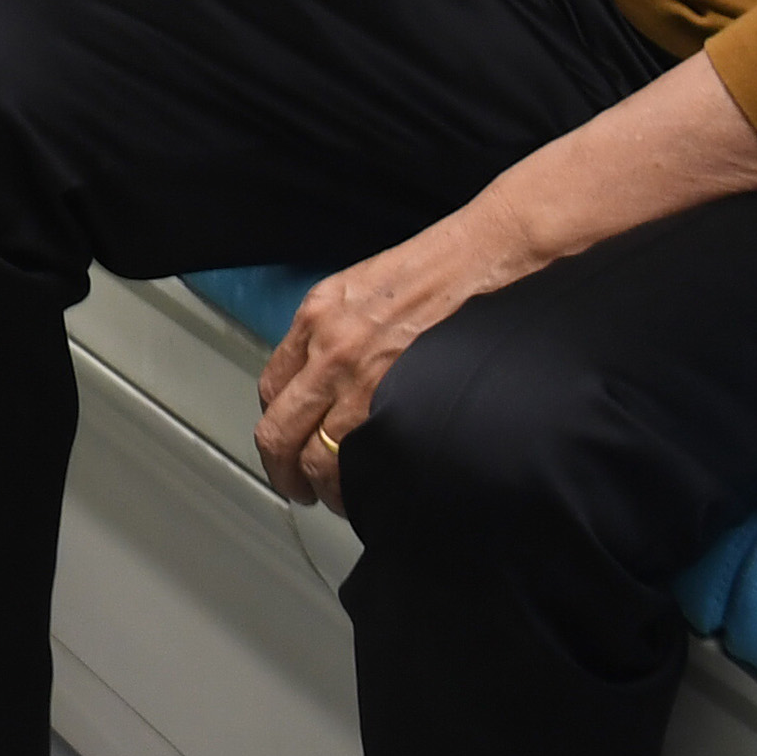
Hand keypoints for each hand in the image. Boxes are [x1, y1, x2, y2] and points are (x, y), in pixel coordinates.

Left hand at [254, 211, 518, 508]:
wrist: (485, 256)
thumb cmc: (436, 269)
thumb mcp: (360, 287)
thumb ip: (333, 333)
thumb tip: (323, 381)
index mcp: (314, 318)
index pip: (271, 390)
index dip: (277, 427)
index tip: (286, 446)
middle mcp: (328, 349)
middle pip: (279, 433)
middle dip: (284, 472)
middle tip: (297, 490)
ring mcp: (362, 377)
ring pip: (318, 456)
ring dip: (322, 486)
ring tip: (338, 499)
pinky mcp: (399, 397)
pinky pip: (364, 456)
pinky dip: (362, 482)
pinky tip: (373, 489)